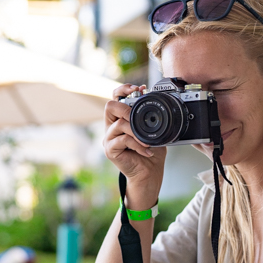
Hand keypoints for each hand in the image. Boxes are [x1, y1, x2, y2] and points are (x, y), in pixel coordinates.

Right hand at [103, 84, 164, 199]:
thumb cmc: (150, 153)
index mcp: (120, 119)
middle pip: (109, 106)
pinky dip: (137, 144)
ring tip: (147, 141)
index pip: (115, 98)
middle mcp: (112, 127)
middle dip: (126, 108)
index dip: (124, 90)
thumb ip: (149, 118)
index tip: (139, 89)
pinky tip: (146, 150)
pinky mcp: (110, 150)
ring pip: (119, 124)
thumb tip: (153, 101)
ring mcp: (109, 139)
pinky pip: (123, 140)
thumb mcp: (153, 131)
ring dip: (136, 131)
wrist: (149, 174)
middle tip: (137, 116)